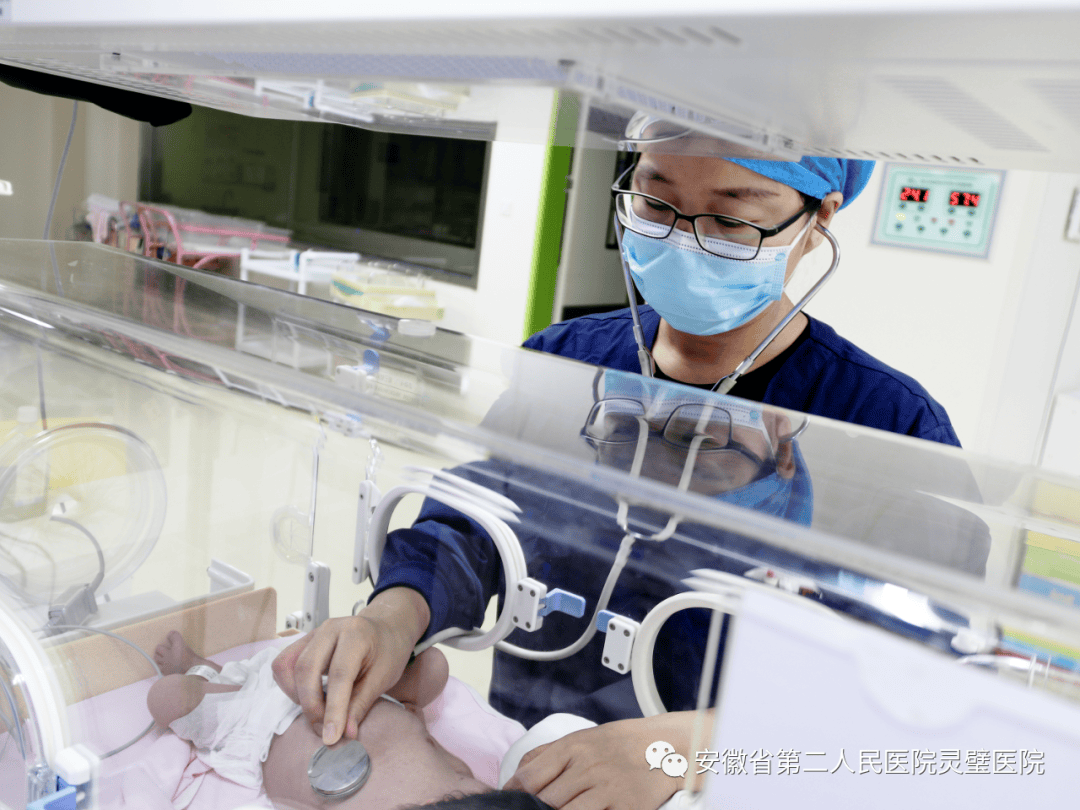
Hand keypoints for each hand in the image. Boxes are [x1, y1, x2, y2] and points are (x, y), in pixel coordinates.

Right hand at [271, 587, 429, 745]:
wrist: (386, 629)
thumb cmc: (388, 652)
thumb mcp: (383, 678)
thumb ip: (361, 704)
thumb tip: (344, 734)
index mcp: (356, 634)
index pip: (339, 674)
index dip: (333, 709)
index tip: (331, 737)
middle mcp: (330, 628)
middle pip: (306, 669)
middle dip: (311, 706)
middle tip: (324, 731)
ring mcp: (314, 633)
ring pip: (287, 666)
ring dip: (297, 697)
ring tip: (318, 714)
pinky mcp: (303, 642)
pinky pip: (284, 664)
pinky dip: (290, 686)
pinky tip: (309, 698)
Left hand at [505, 712, 704, 809]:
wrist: (666, 746)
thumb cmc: (619, 744)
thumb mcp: (581, 739)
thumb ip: (547, 755)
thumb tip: (516, 777)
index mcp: (573, 746)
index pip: (530, 776)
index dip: (513, 795)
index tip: (509, 804)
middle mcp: (587, 766)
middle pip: (546, 800)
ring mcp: (607, 788)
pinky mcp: (625, 807)